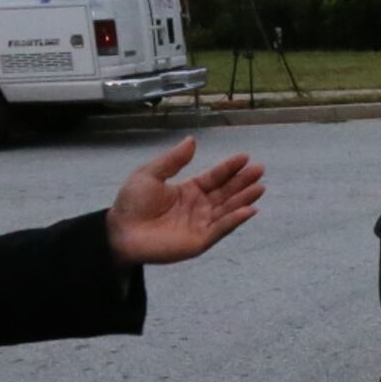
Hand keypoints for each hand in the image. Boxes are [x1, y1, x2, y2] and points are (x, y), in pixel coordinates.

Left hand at [107, 132, 264, 264]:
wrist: (121, 231)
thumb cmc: (133, 203)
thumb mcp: (150, 174)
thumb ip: (173, 160)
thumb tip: (192, 140)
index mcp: (189, 191)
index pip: (215, 178)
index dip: (229, 168)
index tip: (245, 157)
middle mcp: (199, 207)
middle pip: (226, 193)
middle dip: (243, 182)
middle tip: (259, 169)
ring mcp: (201, 225)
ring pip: (228, 210)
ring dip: (244, 199)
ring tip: (260, 187)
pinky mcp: (200, 241)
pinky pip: (221, 229)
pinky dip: (235, 220)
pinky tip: (248, 209)